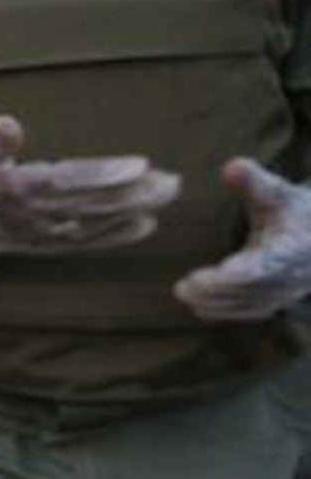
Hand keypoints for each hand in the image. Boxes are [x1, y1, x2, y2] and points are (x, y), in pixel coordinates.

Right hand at [0, 114, 180, 269]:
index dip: (100, 174)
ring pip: (93, 223)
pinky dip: (117, 236)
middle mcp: (30, 217)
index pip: (62, 181)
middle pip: (87, 205)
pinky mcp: (50, 247)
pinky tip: (146, 224)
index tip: (139, 165)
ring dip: (132, 211)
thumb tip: (5, 124)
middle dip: (131, 194)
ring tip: (166, 194)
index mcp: (11, 189)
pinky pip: (87, 243)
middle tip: (170, 182)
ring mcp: (42, 235)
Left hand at [174, 159, 310, 321]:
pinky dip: (228, 311)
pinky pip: (253, 310)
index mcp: (292, 250)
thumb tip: (233, 166)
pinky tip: (200, 307)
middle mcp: (291, 276)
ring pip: (251, 305)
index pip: (260, 270)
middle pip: (251, 291)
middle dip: (218, 292)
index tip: (200, 277)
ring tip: (185, 296)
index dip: (231, 277)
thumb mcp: (278, 191)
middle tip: (182, 288)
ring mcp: (287, 291)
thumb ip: (254, 180)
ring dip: (219, 304)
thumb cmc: (295, 210)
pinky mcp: (280, 298)